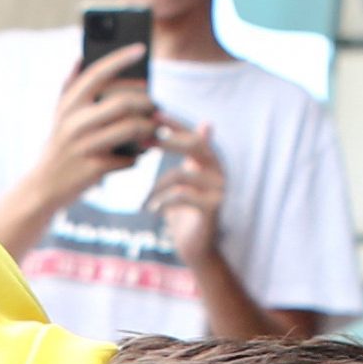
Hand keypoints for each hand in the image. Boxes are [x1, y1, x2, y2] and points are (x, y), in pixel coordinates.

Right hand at [29, 45, 158, 213]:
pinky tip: (142, 153)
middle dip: (145, 102)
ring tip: (156, 128)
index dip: (121, 59)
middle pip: (122, 103)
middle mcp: (75, 122)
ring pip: (129, 130)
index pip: (98, 73)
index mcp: (69, 104)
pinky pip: (127, 159)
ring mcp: (85, 146)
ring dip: (149, 129)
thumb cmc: (58, 146)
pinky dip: (138, 156)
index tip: (141, 49)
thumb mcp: (59, 114)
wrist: (44, 186)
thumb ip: (70, 85)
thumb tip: (80, 56)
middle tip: (157, 105)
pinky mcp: (94, 170)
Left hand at [148, 120, 226, 269]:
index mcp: (210, 162)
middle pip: (195, 145)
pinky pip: (183, 196)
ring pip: (182, 175)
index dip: (175, 123)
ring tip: (145, 198)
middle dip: (168, 141)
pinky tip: (152, 209)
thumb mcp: (183, 180)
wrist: (196, 249)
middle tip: (143, 140)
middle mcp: (219, 172)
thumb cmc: (185, 213)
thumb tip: (181, 125)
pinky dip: (163, 201)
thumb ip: (183, 155)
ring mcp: (219, 190)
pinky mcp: (213, 209)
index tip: (152, 114)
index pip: (193, 134)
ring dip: (157, 186)